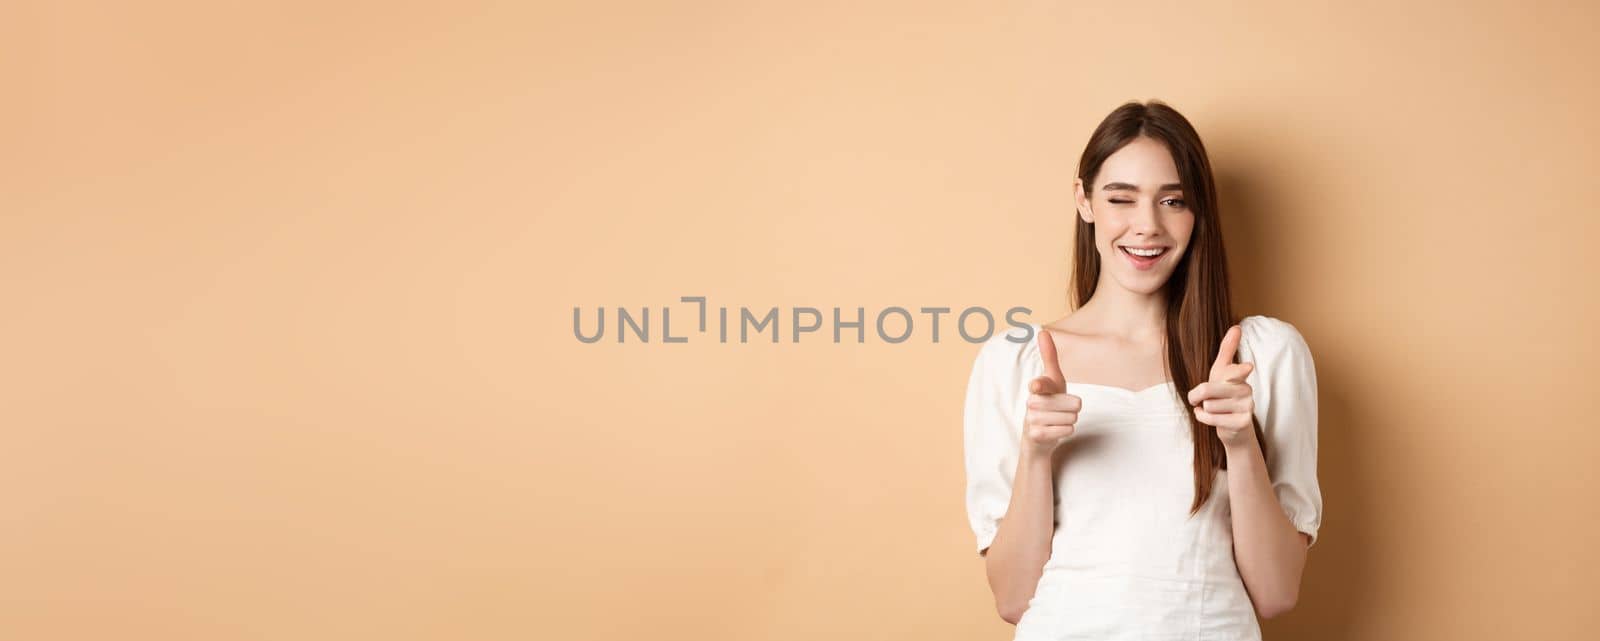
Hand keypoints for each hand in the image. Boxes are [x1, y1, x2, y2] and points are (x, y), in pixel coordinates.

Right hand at [1023, 329, 1080, 455]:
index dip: (1040, 385)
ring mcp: (1031, 420)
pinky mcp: (1035, 435)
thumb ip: (1048, 357)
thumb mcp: (1053, 380)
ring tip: (1058, 421)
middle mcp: (1032, 402)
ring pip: (1071, 418)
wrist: (1036, 437)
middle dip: (1073, 408)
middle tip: (1061, 410)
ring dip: (1070, 421)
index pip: (1041, 384)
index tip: (1036, 386)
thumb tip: (1042, 331)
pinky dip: (1066, 431)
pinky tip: (1055, 431)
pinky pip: (1066, 431)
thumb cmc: (1049, 403)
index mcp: (1037, 387)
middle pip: (1073, 404)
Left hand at [1186, 324, 1257, 448]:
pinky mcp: (1242, 423)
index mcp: (1240, 376)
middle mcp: (1246, 390)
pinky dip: (1204, 418)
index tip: (1247, 367)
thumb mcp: (1222, 371)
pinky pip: (1210, 418)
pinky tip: (1212, 418)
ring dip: (1204, 409)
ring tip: (1215, 409)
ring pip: (1208, 405)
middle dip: (1198, 396)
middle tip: (1204, 398)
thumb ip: (1227, 350)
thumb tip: (1236, 326)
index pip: (1236, 371)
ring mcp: (1247, 407)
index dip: (1239, 370)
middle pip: (1207, 390)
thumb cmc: (1223, 394)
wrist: (1233, 427)